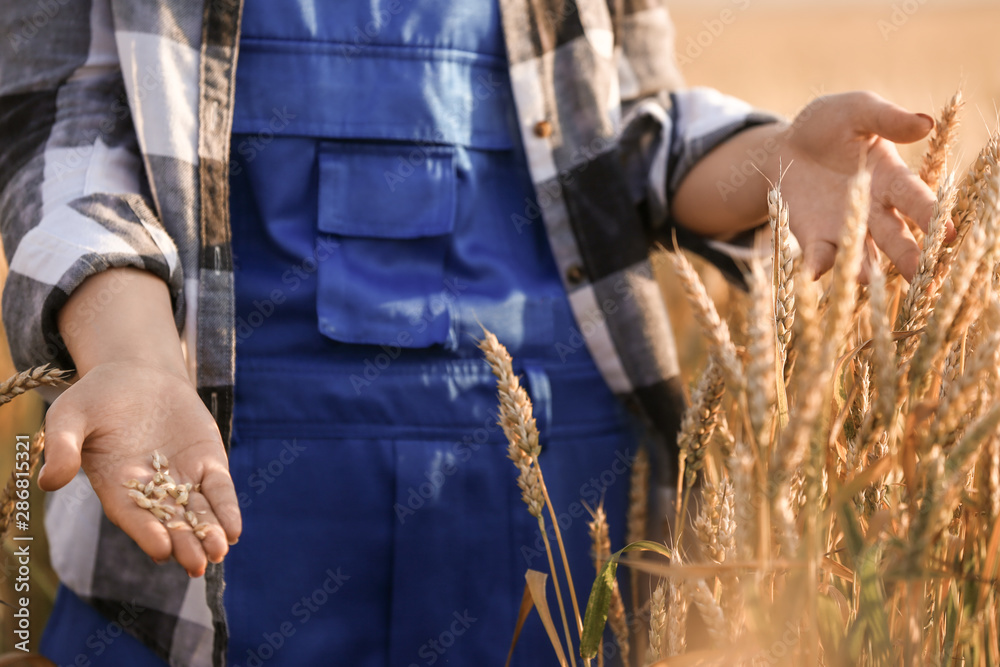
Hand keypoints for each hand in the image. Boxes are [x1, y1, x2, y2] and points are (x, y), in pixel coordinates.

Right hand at [51, 267, 240, 576]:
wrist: (137, 375)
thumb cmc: (95, 399)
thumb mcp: (70, 416)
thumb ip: (62, 446)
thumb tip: (49, 481)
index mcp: (116, 487)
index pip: (133, 516)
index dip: (146, 532)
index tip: (160, 550)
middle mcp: (151, 491)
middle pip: (170, 523)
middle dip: (184, 544)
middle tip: (197, 565)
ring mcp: (182, 478)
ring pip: (198, 512)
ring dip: (210, 533)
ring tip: (219, 552)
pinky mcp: (207, 463)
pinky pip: (219, 490)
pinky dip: (227, 508)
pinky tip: (235, 530)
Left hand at [672, 91, 936, 280]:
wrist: (786, 145)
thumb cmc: (830, 124)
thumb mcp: (857, 111)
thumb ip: (887, 119)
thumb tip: (926, 123)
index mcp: (891, 179)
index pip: (916, 200)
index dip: (931, 215)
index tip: (945, 233)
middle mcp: (874, 211)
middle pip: (895, 237)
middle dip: (908, 256)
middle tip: (922, 276)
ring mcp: (844, 228)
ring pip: (860, 254)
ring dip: (864, 268)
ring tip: (868, 279)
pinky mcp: (814, 237)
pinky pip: (819, 255)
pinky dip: (818, 264)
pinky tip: (816, 272)